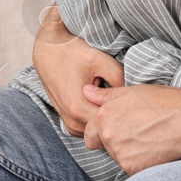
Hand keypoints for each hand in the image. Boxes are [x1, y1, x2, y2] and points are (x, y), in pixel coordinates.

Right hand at [31, 9, 123, 135]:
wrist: (48, 51)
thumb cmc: (73, 53)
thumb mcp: (100, 60)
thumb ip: (119, 79)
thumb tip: (132, 96)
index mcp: (80, 109)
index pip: (113, 122)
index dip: (126, 111)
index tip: (132, 99)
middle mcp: (73, 122)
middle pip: (106, 128)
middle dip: (118, 114)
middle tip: (126, 97)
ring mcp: (69, 124)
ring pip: (99, 130)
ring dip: (108, 117)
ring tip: (113, 97)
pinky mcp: (69, 122)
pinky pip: (90, 127)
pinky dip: (98, 117)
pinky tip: (104, 101)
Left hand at [81, 82, 180, 174]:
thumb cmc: (168, 102)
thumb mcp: (136, 91)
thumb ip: (107, 95)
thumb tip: (85, 91)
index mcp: (105, 115)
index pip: (89, 133)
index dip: (102, 130)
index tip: (119, 127)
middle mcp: (108, 136)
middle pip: (103, 146)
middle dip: (115, 141)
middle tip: (139, 132)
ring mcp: (120, 154)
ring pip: (118, 157)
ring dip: (129, 151)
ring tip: (152, 138)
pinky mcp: (133, 169)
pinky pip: (132, 168)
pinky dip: (141, 162)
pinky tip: (156, 149)